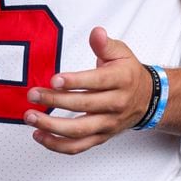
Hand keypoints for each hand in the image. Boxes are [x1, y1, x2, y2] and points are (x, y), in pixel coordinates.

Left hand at [23, 26, 154, 153]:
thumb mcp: (122, 53)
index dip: (75, 82)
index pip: (96, 82)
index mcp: (121, 80)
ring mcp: (108, 124)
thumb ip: (105, 44)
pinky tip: (39, 135)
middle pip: (84, 106)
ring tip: (31, 117)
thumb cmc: (128, 73)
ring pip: (79, 131)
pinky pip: (78, 147)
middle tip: (33, 94)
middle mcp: (116, 104)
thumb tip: (96, 33)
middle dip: (55, 100)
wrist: (148, 100)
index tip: (54, 80)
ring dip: (52, 126)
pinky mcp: (101, 137)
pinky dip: (57, 144)